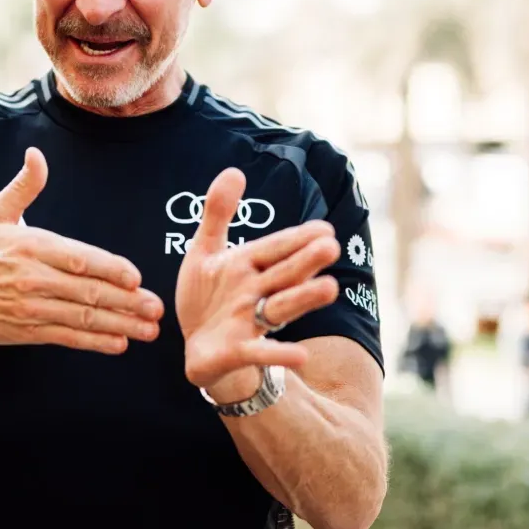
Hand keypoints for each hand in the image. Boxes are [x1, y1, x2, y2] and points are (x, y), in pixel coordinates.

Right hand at [0, 147, 163, 353]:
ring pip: (82, 317)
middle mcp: (32, 277)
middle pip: (88, 290)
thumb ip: (23, 187)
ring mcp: (29, 307)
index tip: (137, 277)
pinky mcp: (24, 331)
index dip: (111, 269)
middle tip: (157, 307)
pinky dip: (94, 342)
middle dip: (127, 301)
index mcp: (30, 245)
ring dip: (119, 324)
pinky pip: (66, 337)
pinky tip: (118, 343)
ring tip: (148, 329)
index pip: (79, 257)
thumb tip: (37, 156)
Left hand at [176, 168, 339, 401]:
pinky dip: (279, 354)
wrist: (197, 346)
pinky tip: (302, 357)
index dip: (295, 240)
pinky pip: (261, 352)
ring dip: (304, 299)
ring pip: (281, 308)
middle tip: (331, 247)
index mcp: (248, 266)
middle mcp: (256, 293)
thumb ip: (218, 213)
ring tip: (331, 289)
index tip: (324, 229)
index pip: (275, 249)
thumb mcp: (205, 251)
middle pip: (284, 275)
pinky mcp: (238, 351)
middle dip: (305, 262)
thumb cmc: (207, 297)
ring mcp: (250, 322)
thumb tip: (235, 170)